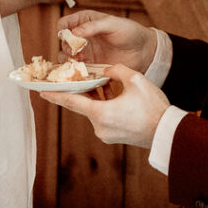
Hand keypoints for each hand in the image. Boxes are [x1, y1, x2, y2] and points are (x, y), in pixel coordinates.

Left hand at [40, 65, 168, 148]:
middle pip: (83, 105)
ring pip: (94, 111)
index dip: (55, 95)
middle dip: (81, 91)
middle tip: (74, 79)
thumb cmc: (153, 107)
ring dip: (97, 98)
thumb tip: (107, 71)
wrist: (166, 132)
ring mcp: (105, 134)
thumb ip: (116, 70)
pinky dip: (104, 107)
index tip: (41, 91)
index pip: (72, 102)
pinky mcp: (113, 137)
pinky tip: (114, 97)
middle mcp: (99, 126)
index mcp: (101, 113)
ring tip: (106, 85)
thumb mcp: (136, 80)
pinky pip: (103, 118)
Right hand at [57, 10, 157, 72]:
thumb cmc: (129, 32)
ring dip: (68, 61)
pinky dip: (76, 73)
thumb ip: (93, 26)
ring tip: (79, 63)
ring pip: (66, 58)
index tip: (69, 37)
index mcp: (84, 22)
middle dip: (66, 48)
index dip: (63, 30)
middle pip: (63, 43)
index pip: (64, 24)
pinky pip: (77, 71)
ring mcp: (85, 53)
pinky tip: (83, 72)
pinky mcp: (90, 67)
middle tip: (76, 52)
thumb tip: (74, 33)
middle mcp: (81, 38)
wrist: (143, 51)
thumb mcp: (112, 24)